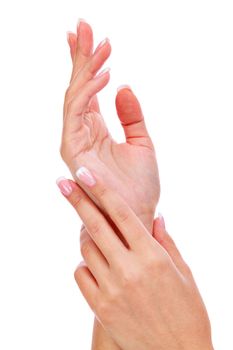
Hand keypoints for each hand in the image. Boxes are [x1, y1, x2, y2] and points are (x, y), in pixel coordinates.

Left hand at [57, 174, 213, 349]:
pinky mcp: (101, 308)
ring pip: (86, 250)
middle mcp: (129, 269)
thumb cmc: (187, 311)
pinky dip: (86, 265)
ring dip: (87, 237)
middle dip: (77, 200)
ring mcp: (112, 289)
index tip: (85, 174)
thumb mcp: (184, 272)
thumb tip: (157, 217)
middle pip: (96, 226)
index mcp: (152, 256)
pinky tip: (98, 266)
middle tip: (63, 183)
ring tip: (96, 236)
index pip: (122, 213)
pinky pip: (82, 275)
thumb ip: (167, 241)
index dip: (101, 190)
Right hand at [61, 20, 159, 231]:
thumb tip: (123, 86)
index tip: (93, 38)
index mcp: (96, 129)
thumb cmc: (140, 185)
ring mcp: (75, 139)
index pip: (88, 90)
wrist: (137, 214)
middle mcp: (82, 131)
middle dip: (79, 56)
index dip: (88, 64)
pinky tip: (104, 73)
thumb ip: (131, 116)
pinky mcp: (72, 149)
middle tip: (83, 25)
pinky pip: (76, 113)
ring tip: (97, 43)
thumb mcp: (142, 143)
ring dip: (84, 67)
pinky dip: (87, 92)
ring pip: (74, 95)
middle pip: (77, 87)